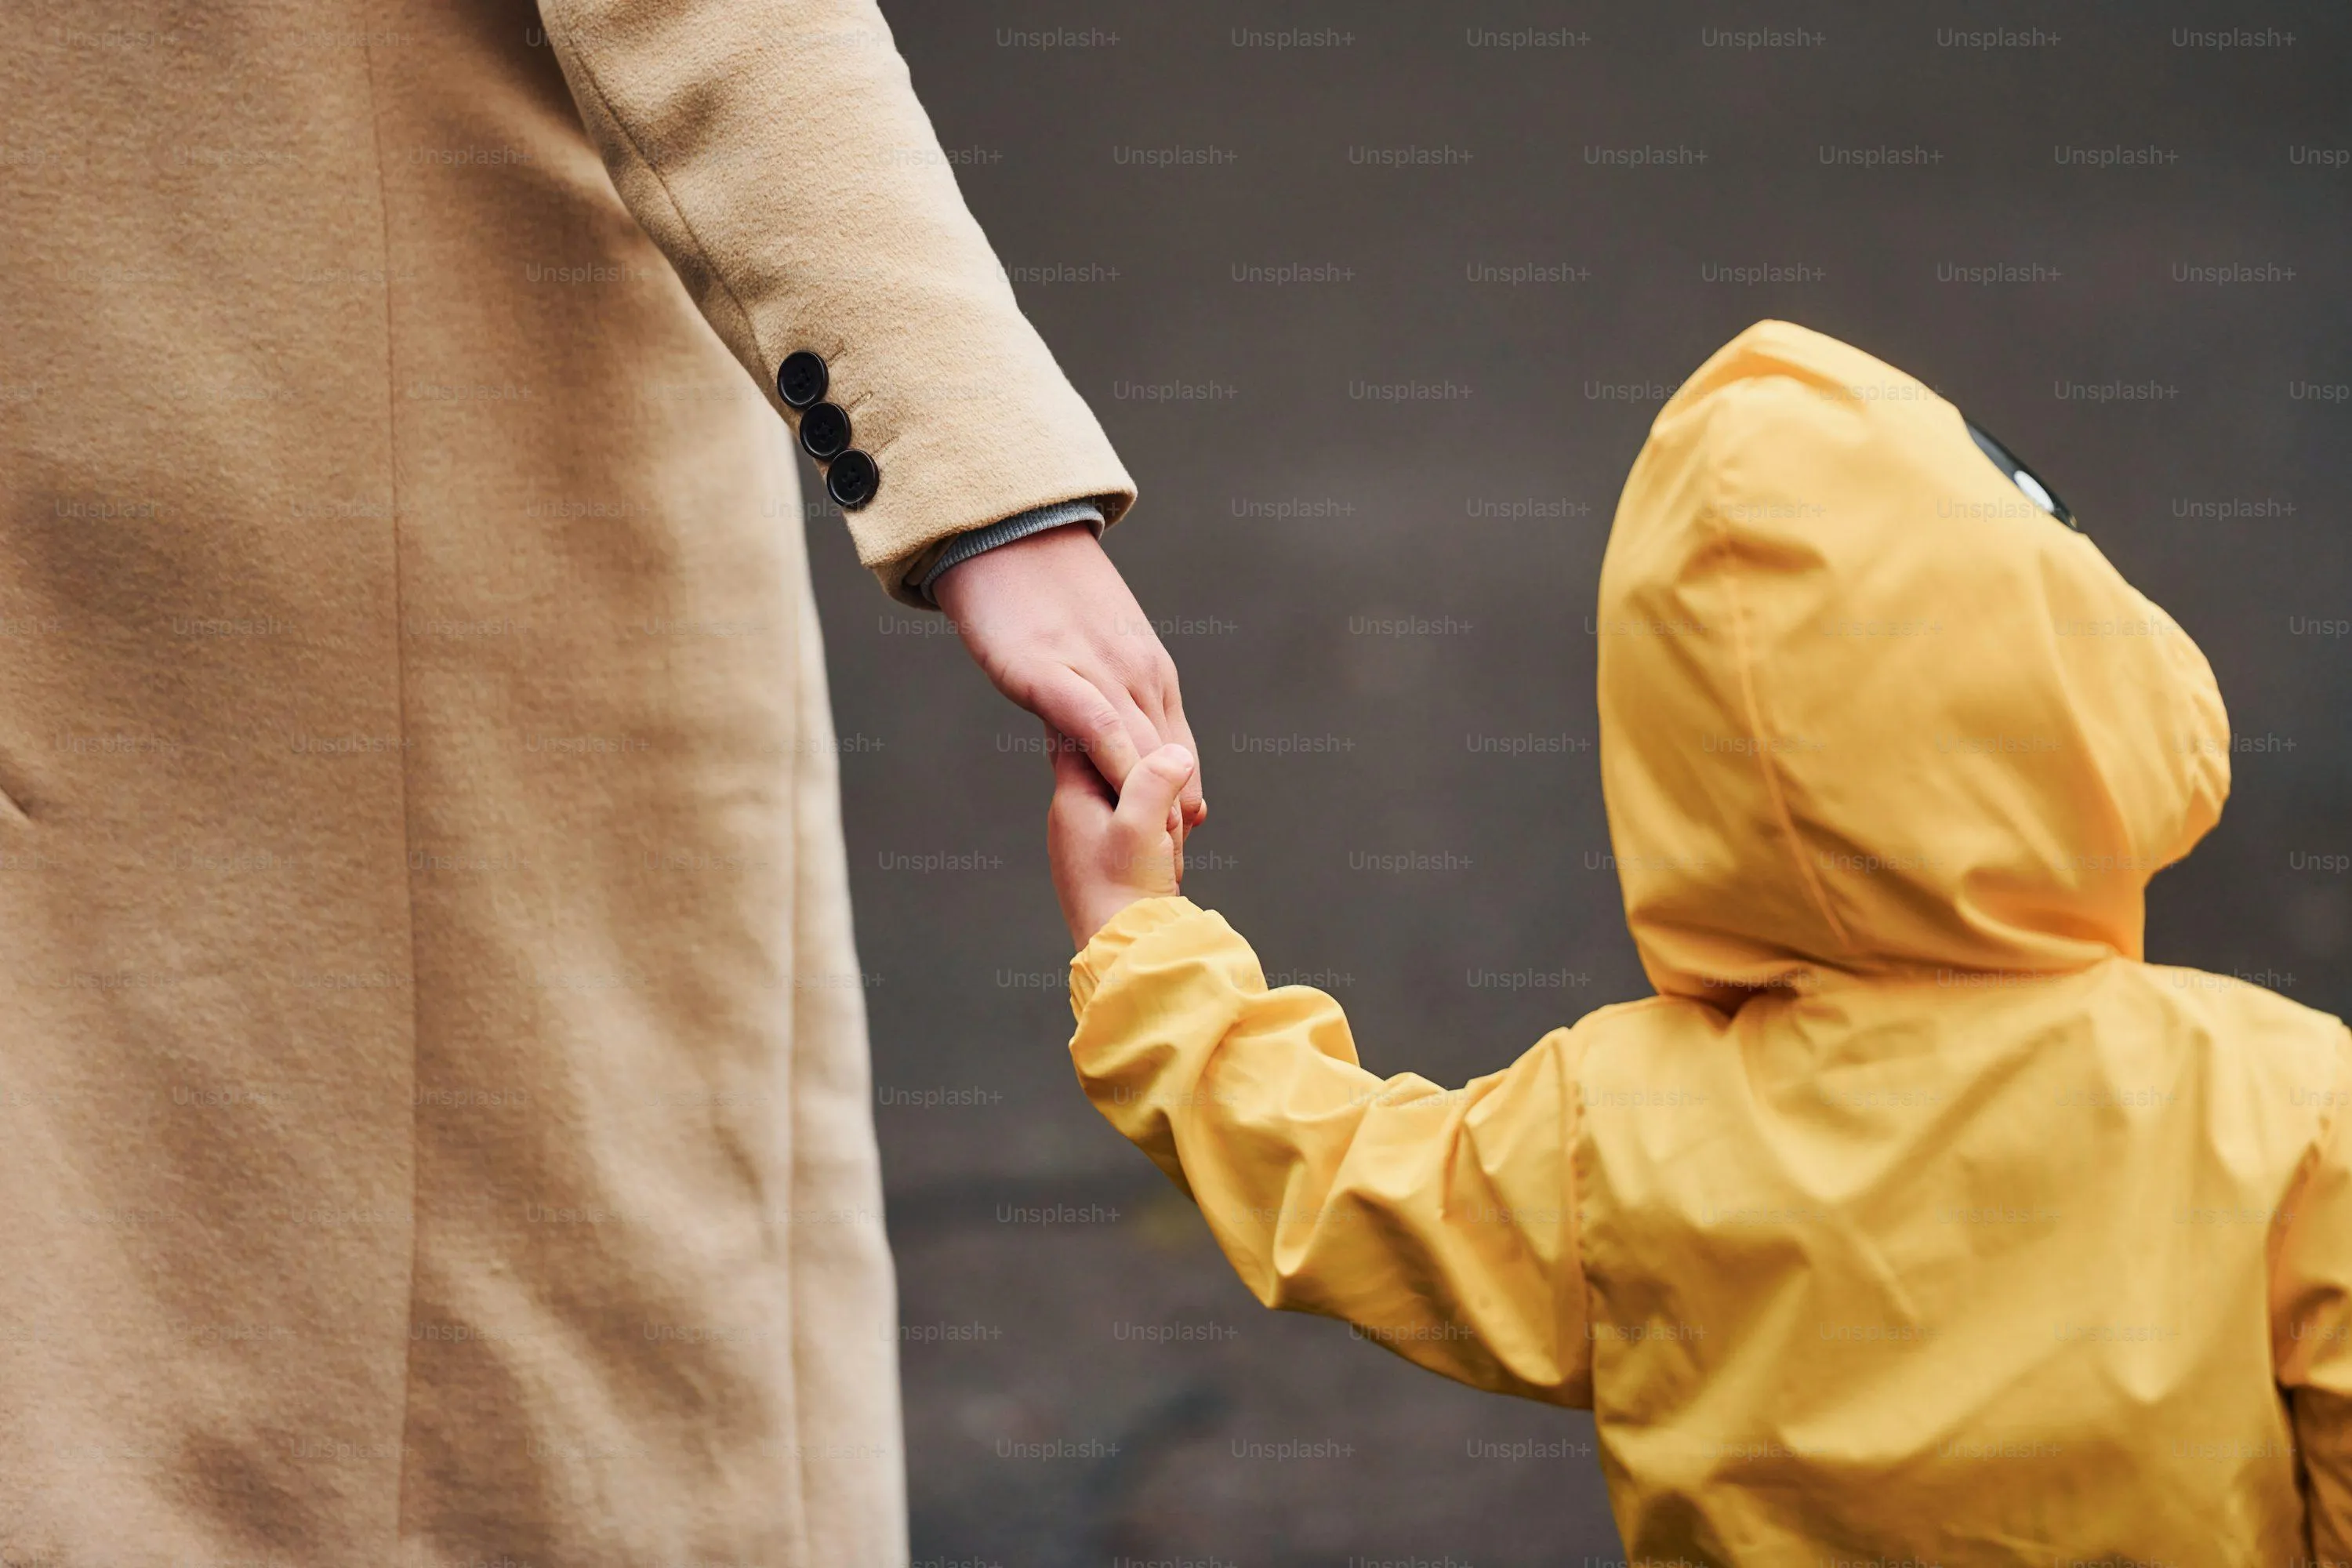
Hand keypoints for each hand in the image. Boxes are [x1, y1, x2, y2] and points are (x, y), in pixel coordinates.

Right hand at [933, 522, 1205, 827]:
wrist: (1005, 534)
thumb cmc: (1044, 594)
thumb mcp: (1095, 647)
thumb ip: (1112, 689)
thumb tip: (1117, 732)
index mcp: (1151, 669)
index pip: (1178, 748)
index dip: (1182, 798)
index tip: (1181, 842)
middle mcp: (1138, 671)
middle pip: (1170, 757)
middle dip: (1174, 814)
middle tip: (1170, 867)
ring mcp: (1098, 669)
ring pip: (1143, 747)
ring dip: (1152, 804)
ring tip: (1152, 855)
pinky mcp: (1053, 670)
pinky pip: (1097, 723)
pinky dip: (1115, 763)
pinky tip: (1118, 798)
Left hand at [1048, 740, 1195, 948]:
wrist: (1127, 956)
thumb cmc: (1125, 893)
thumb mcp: (1142, 825)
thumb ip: (1155, 779)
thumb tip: (1175, 753)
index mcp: (1071, 799)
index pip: (1079, 735)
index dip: (1113, 724)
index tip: (1139, 721)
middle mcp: (1073, 817)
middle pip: (1114, 767)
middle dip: (1150, 779)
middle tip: (1170, 807)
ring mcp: (1091, 843)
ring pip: (1132, 801)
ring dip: (1160, 814)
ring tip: (1168, 843)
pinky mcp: (1111, 865)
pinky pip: (1140, 831)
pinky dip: (1160, 837)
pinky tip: (1171, 858)